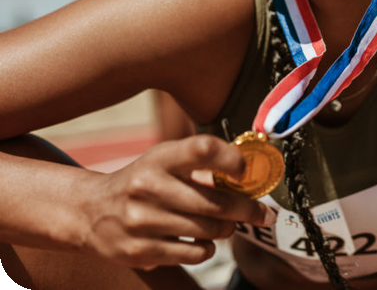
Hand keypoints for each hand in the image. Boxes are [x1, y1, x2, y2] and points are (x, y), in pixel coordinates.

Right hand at [81, 135, 275, 269]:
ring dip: (226, 228)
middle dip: (246, 209)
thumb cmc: (143, 181)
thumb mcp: (163, 161)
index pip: (201, 149)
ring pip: (208, 230)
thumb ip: (200, 165)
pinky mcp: (139, 251)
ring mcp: (141, 221)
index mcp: (158, 158)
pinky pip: (194, 254)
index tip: (245, 172)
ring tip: (226, 224)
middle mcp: (147, 187)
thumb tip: (250, 178)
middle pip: (214, 202)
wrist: (89, 211)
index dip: (231, 160)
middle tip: (261, 213)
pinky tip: (202, 241)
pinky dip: (206, 248)